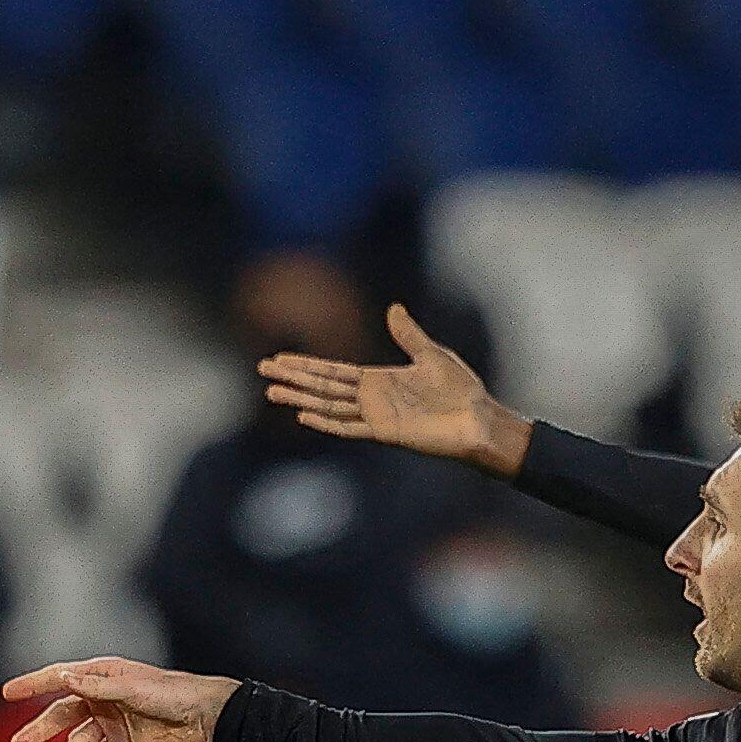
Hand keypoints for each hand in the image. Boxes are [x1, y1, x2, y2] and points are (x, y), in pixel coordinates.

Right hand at [1, 658, 238, 741]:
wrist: (204, 717)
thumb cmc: (172, 692)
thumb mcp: (134, 688)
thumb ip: (98, 687)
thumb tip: (63, 678)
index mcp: (101, 675)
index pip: (59, 678)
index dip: (33, 684)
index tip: (7, 692)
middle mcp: (100, 698)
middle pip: (62, 714)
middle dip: (40, 729)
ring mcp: (109, 722)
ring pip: (78, 741)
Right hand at [257, 302, 530, 474]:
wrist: (478, 420)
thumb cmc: (461, 391)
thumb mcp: (431, 355)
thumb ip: (408, 335)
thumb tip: (393, 308)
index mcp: (378, 380)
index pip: (333, 371)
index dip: (306, 365)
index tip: (280, 359)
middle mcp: (371, 399)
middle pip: (322, 386)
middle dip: (292, 378)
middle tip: (261, 371)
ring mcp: (375, 417)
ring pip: (328, 406)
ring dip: (300, 398)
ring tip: (271, 393)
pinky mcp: (385, 433)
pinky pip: (349, 428)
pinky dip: (326, 422)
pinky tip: (304, 416)